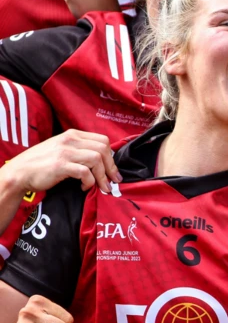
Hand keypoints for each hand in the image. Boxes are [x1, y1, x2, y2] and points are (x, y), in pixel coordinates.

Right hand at [1, 129, 121, 195]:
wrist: (19, 172)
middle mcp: (70, 140)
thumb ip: (80, 150)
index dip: (111, 156)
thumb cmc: (42, 163)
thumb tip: (103, 161)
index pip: (102, 140)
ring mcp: (65, 152)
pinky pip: (85, 172)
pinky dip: (89, 181)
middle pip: (103, 149)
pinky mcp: (60, 165)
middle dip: (111, 167)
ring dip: (103, 176)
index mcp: (72, 135)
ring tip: (102, 187)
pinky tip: (84, 187)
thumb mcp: (62, 149)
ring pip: (96, 159)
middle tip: (113, 181)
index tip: (112, 169)